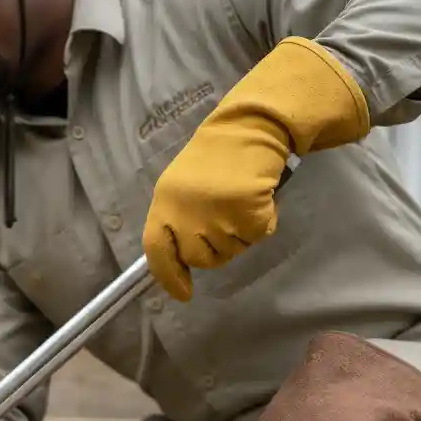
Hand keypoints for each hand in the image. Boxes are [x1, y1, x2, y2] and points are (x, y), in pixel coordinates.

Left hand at [142, 36, 369, 300]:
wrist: (250, 127)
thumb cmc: (215, 159)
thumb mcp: (180, 188)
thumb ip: (175, 222)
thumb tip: (180, 262)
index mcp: (164, 204)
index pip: (157, 252)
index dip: (169, 277)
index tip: (183, 294)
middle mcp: (187, 214)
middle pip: (200, 258)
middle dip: (215, 249)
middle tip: (225, 219)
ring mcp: (217, 216)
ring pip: (230, 251)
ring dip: (239, 234)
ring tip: (239, 200)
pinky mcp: (248, 213)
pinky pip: (256, 236)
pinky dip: (263, 222)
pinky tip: (258, 197)